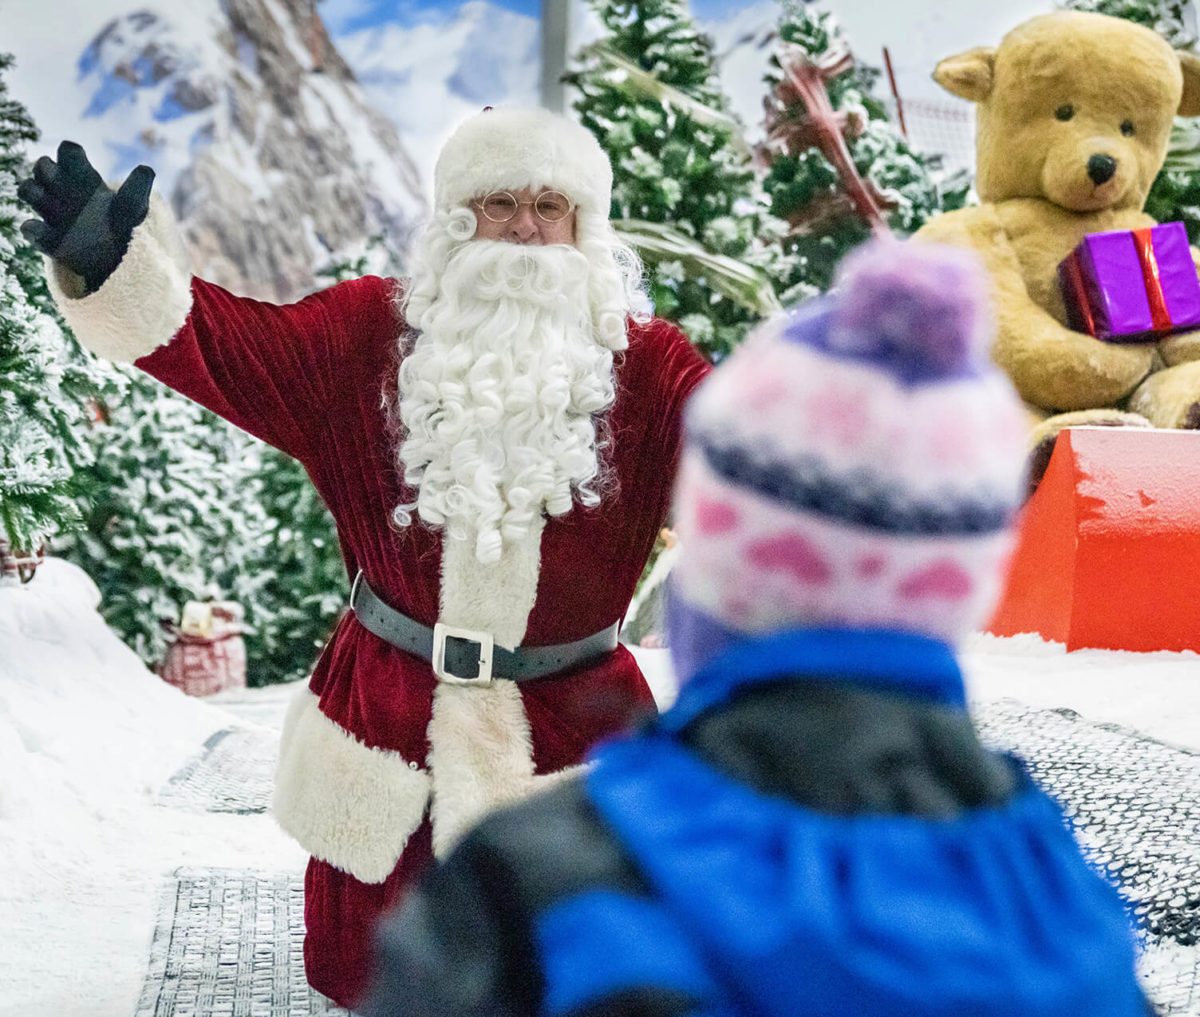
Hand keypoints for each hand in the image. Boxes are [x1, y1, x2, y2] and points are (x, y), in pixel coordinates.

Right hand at [17, 141, 154, 293]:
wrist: (114, 257)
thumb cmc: (121, 223)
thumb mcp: (133, 206)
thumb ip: (137, 188)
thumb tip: (146, 170)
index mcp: (81, 175)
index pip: (68, 151)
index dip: (71, 155)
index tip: (88, 173)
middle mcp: (60, 187)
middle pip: (42, 165)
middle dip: (48, 171)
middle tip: (68, 189)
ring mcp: (49, 210)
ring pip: (28, 189)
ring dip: (36, 194)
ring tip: (59, 210)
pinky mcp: (46, 236)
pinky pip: (31, 229)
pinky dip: (35, 230)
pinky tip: (47, 234)